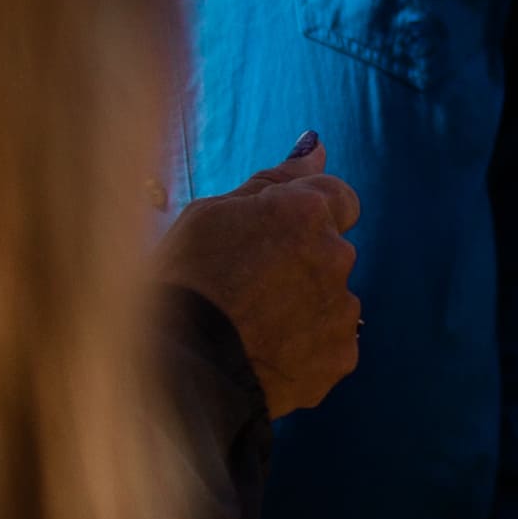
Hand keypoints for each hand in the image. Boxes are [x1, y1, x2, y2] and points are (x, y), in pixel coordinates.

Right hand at [152, 136, 363, 415]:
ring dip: (303, 307)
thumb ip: (273, 181)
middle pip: (332, 251)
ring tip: (249, 328)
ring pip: (331, 299)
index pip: (339, 198)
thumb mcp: (210, 216)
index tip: (274, 239)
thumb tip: (318, 147)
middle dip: (301, 264)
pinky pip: (330, 344)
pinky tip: (264, 355)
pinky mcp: (341, 357)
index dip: (305, 218)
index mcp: (304, 211)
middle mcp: (335, 255)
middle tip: (246, 289)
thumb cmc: (181, 283)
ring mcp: (342, 309)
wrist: (176, 371)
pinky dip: (306, 349)